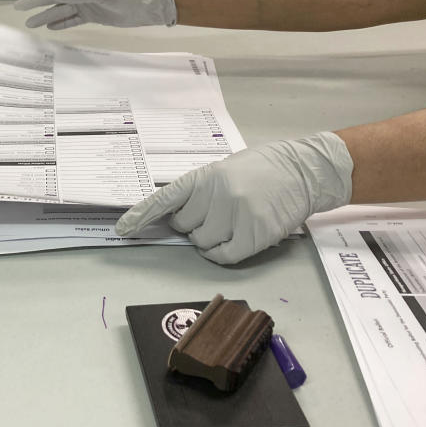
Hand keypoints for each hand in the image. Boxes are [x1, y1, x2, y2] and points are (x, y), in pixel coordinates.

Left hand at [115, 132, 352, 264]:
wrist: (303, 171)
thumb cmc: (262, 170)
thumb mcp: (224, 171)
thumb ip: (199, 192)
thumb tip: (176, 218)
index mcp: (206, 176)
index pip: (165, 199)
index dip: (141, 215)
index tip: (122, 229)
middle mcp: (217, 195)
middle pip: (184, 226)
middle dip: (194, 224)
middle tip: (217, 213)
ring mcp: (236, 215)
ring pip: (203, 242)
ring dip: (211, 238)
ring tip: (233, 221)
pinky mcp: (255, 235)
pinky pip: (224, 256)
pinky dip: (223, 253)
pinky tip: (235, 239)